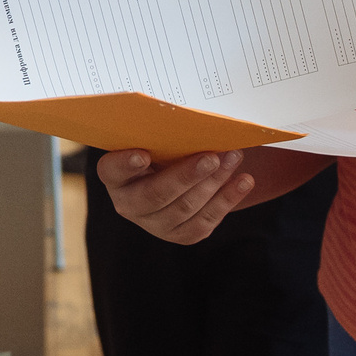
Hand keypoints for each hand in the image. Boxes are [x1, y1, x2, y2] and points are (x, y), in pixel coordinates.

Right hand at [92, 148, 253, 244]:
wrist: (173, 175)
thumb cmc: (162, 150)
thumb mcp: (155, 140)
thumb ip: (164, 135)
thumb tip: (193, 121)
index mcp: (115, 176)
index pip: (112, 170)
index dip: (126, 164)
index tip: (143, 154)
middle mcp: (129, 204)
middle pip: (156, 195)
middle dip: (187, 176)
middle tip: (211, 157)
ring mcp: (154, 224)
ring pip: (185, 209)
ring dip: (214, 183)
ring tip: (233, 159)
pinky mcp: (179, 235)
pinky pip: (204, 222)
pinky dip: (227, 200)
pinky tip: (243, 182)